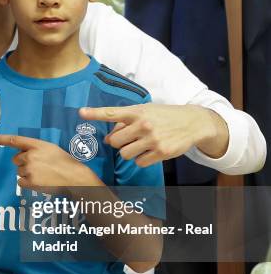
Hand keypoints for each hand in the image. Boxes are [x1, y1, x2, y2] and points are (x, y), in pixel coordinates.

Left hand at [0, 134, 99, 189]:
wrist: (74, 177)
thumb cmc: (64, 162)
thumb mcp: (50, 148)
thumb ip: (35, 148)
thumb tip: (21, 151)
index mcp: (37, 145)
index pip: (15, 140)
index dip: (1, 139)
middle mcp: (31, 155)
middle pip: (16, 159)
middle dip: (24, 162)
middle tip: (39, 166)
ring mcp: (29, 169)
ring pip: (19, 171)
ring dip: (27, 173)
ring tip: (43, 174)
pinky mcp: (30, 181)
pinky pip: (20, 181)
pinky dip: (27, 182)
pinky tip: (39, 181)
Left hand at [79, 103, 225, 166]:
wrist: (192, 122)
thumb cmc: (164, 116)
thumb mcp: (145, 111)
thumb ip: (126, 121)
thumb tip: (109, 138)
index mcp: (137, 112)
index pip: (111, 113)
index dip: (95, 113)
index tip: (81, 113)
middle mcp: (143, 124)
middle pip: (114, 142)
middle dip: (118, 143)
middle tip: (128, 139)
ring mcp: (152, 139)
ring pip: (125, 154)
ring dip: (129, 152)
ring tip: (141, 144)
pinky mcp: (161, 152)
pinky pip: (139, 162)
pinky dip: (141, 159)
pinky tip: (150, 151)